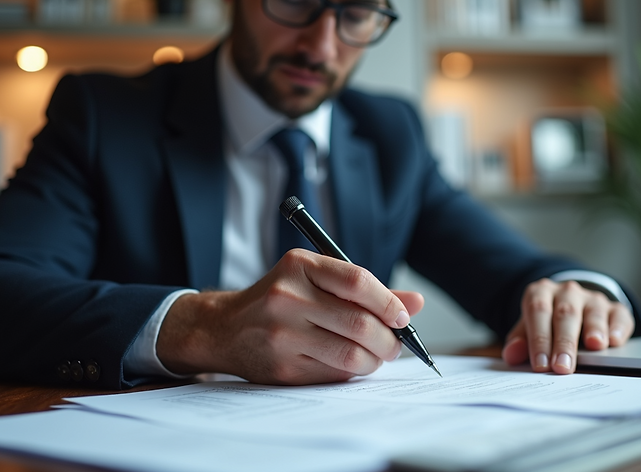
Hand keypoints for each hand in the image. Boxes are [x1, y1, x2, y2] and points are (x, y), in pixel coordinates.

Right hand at [156, 249, 423, 384]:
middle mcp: (287, 297)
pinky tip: (352, 364)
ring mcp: (282, 334)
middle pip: (359, 323)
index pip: (356, 281)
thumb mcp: (316, 280)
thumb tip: (416, 303)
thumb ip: (366, 289)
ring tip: (378, 355)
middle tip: (396, 343)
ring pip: (350, 355)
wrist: (225, 328)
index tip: (403, 316)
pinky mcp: (281, 367)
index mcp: (299, 266)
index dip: (388, 302)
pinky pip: (333, 374)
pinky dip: (352, 372)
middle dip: (389, 339)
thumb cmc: (281, 300)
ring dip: (375, 360)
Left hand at [501, 279, 632, 373]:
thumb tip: (511, 355)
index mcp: (541, 292)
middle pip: (565, 314)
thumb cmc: (547, 321)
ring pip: (593, 312)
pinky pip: (618, 315)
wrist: (572, 304)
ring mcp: (593, 299)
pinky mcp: (615, 308)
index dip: (539, 339)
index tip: (540, 364)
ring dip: (594, 329)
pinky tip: (615, 341)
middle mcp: (568, 292)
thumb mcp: (529, 326)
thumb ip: (520, 340)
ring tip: (595, 346)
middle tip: (563, 366)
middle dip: (564, 342)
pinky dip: (618, 328)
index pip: (538, 311)